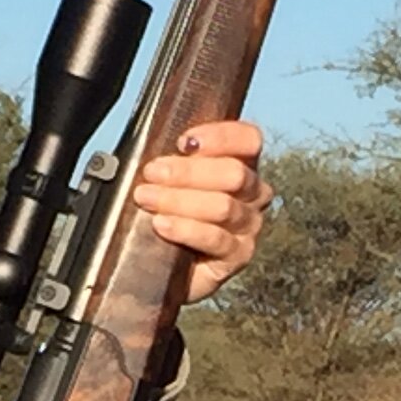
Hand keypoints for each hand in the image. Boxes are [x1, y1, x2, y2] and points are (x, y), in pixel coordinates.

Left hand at [134, 119, 272, 303]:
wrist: (158, 264)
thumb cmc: (163, 210)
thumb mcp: (167, 177)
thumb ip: (172, 157)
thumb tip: (153, 140)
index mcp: (241, 163)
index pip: (248, 139)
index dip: (220, 136)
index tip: (183, 142)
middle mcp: (253, 193)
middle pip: (234, 173)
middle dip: (188, 172)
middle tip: (152, 173)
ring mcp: (249, 226)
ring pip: (223, 206)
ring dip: (179, 200)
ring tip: (147, 198)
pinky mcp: (238, 255)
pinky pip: (216, 239)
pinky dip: (185, 229)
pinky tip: (162, 224)